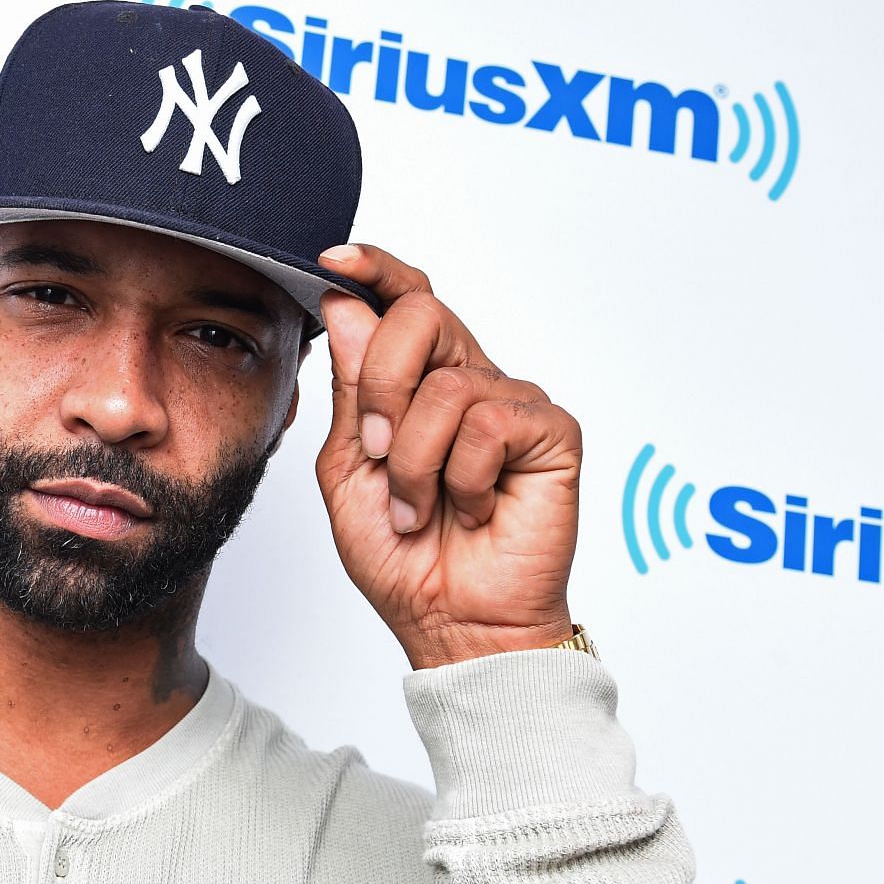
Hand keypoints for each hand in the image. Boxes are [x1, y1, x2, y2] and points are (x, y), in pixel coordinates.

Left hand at [314, 244, 580, 668]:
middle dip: (379, 386)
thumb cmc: (402, 556)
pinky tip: (472, 509)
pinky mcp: (550, 433)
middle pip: (418, 318)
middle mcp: (468, 380)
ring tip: (420, 507)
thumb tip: (350, 305)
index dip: (374, 269)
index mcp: (418, 382)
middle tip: (376, 450)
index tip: (333, 260)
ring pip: (447, 385)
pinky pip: (489, 423)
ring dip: (413, 461)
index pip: (403, 301)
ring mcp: (512, 403)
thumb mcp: (347, 468)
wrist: (450, 623)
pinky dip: (462, 477)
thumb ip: (350, 391)